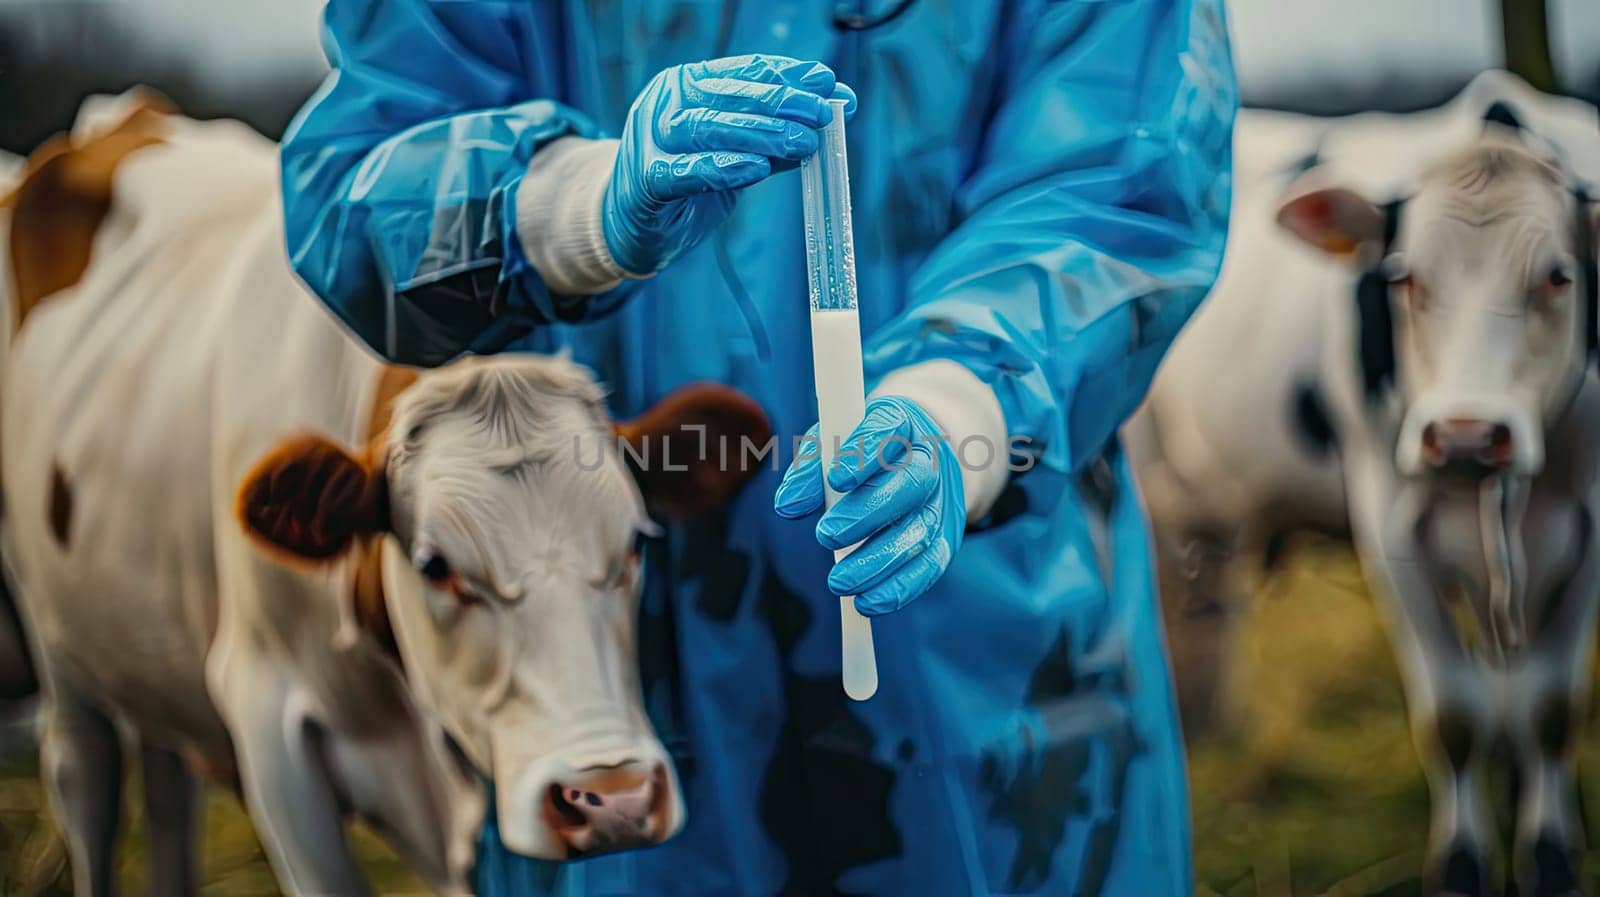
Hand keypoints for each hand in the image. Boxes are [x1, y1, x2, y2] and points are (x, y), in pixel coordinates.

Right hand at [601, 54, 855, 275]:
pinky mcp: (644, 181)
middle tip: (822, 113)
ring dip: (761, 134)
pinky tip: (756, 169)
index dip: (786, 74)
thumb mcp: (736, 153)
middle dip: (781, 103)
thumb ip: (777, 135)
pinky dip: (720, 169)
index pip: (742, 72)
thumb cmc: (687, 179)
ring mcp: (650, 140)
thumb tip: (833, 114)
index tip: (827, 81)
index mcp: (686, 85)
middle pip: (727, 97)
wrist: (630, 223)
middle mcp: (665, 104)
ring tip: (804, 141)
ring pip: (706, 128)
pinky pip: (683, 172)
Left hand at [773, 397, 964, 615]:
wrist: (914, 460)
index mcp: (900, 423)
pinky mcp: (945, 539)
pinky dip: (900, 588)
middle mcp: (928, 460)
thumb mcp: (830, 446)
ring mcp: (940, 502)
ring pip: (919, 531)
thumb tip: (788, 505)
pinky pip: (930, 566)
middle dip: (868, 512)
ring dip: (879, 561)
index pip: (888, 429)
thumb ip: (809, 470)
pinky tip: (869, 602)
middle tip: (825, 535)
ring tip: (839, 581)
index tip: (836, 477)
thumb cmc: (861, 452)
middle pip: (910, 483)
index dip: (865, 452)